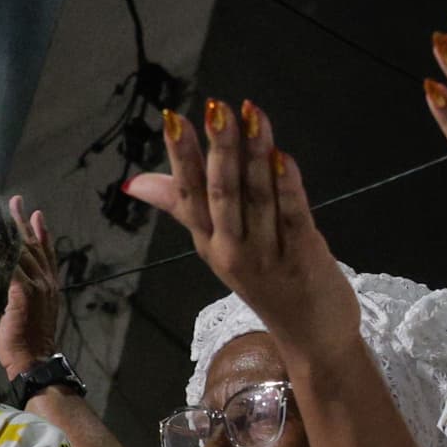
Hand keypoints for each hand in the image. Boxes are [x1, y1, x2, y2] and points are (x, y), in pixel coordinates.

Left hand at [0, 197, 63, 375]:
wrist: (33, 360)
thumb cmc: (28, 343)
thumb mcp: (31, 313)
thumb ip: (22, 294)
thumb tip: (7, 283)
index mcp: (50, 287)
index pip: (46, 252)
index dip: (41, 232)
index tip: (36, 214)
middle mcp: (46, 282)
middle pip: (33, 245)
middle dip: (23, 222)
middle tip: (15, 201)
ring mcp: (36, 287)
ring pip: (22, 252)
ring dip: (10, 231)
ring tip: (2, 213)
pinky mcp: (22, 293)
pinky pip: (11, 267)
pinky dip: (2, 253)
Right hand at [127, 96, 358, 353]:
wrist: (310, 338)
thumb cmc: (265, 283)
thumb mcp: (217, 248)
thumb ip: (183, 208)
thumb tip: (135, 182)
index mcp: (208, 242)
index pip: (188, 194)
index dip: (180, 155)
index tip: (173, 117)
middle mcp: (231, 249)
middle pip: (221, 193)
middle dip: (218, 149)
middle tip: (216, 108)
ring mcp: (267, 256)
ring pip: (256, 199)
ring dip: (254, 155)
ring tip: (252, 116)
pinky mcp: (303, 258)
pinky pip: (293, 217)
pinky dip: (287, 187)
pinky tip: (283, 157)